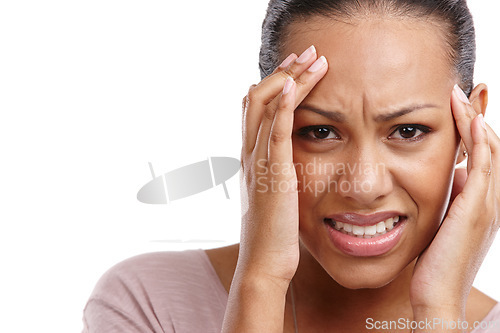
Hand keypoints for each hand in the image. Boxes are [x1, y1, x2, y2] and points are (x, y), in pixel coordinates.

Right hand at [238, 46, 327, 284]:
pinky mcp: (273, 175)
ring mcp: (259, 163)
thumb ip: (276, 174)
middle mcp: (250, 154)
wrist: (263, 263)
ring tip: (313, 58)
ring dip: (290, 78)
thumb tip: (288, 163)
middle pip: (257, 98)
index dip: (275, 84)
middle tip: (306, 52)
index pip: (256, 109)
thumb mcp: (273, 196)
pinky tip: (296, 84)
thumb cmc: (273, 234)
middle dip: (283, 71)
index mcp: (252, 158)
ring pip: (267, 107)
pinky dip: (284, 106)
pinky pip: (276, 132)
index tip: (296, 68)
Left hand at [409, 85, 498, 318]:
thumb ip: (452, 199)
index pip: (483, 156)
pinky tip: (469, 121)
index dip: (473, 130)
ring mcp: (487, 204)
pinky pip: (483, 166)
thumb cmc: (436, 262)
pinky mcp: (476, 209)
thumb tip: (454, 176)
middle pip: (491, 147)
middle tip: (461, 92)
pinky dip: (479, 141)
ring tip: (461, 96)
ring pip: (490, 151)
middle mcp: (490, 200)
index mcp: (482, 203)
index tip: (457, 107)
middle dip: (476, 118)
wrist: (438, 294)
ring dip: (475, 121)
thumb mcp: (444, 223)